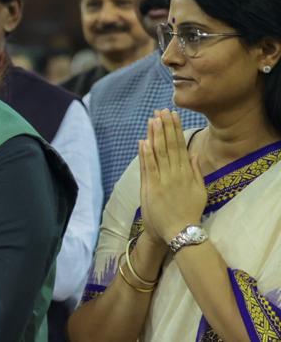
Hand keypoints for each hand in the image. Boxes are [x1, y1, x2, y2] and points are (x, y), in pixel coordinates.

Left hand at [138, 110, 206, 243]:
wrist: (178, 232)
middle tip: (161, 110)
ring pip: (158, 154)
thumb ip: (196, 171)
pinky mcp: (150, 188)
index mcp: (187, 174)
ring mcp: (162, 181)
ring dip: (155, 136)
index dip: (175, 130)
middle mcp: (175, 175)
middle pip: (169, 146)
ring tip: (152, 119)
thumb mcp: (200, 191)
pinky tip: (143, 141)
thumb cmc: (189, 212)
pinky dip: (145, 154)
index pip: (180, 146)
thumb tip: (194, 153)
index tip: (172, 115)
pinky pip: (148, 168)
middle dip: (165, 127)